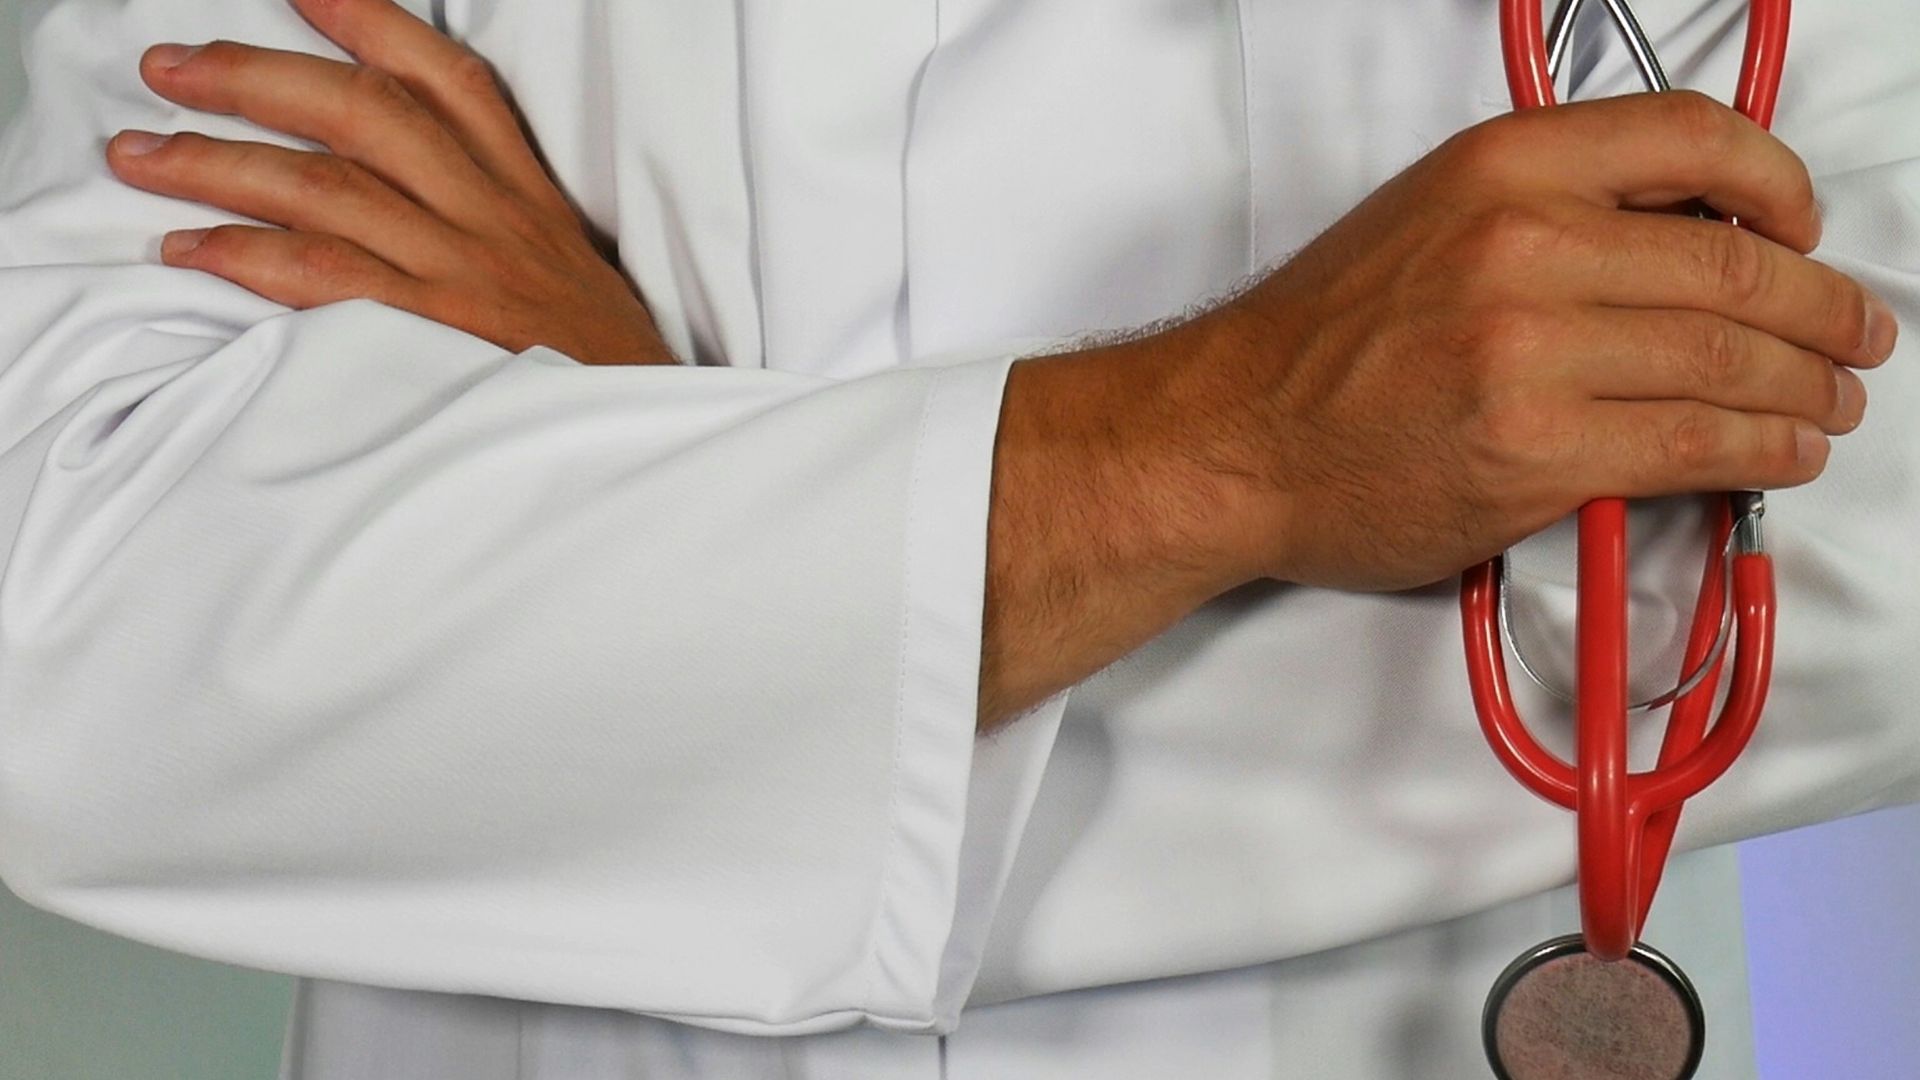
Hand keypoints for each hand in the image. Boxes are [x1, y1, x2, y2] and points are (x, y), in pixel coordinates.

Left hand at [105, 0, 672, 366]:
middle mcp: (491, 217)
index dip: (369, 22)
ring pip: (325, 186)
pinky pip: (325, 279)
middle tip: (168, 67)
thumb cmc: (597, 364)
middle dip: (253, 77)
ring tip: (137, 154)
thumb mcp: (566, 269)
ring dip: (217, 162)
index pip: (448, 81)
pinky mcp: (435, 336)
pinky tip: (187, 250)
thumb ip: (497, 219)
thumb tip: (400, 187)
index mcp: (525, 194)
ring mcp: (461, 274)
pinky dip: (246, 257)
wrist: (644, 439)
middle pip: (363, 114)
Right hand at [1171, 90, 1897, 590]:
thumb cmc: (1317, 343)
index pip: (1692, 138)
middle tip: (1855, 334)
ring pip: (1730, 359)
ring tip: (1833, 402)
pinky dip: (1764, 449)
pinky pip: (1696, 445)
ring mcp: (1532, 353)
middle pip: (1736, 263)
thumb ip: (1548, 209)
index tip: (1803, 226)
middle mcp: (1523, 244)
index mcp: (1501, 167)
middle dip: (1824, 308)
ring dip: (1809, 387)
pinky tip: (1783, 451)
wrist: (1231, 437)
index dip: (1779, 184)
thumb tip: (1683, 242)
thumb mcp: (1427, 218)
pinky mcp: (1537, 453)